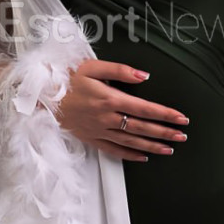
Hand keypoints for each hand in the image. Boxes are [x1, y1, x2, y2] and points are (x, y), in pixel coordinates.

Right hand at [56, 58, 189, 161]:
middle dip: (164, 132)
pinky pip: (114, 150)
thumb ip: (120, 70)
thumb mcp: (92, 66)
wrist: (42, 96)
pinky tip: (143, 157)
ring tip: (169, 148)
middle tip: (182, 135)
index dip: (165, 114)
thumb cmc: (67, 79)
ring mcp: (99, 131)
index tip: (180, 117)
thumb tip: (144, 76)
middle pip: (142, 128)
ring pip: (131, 142)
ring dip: (152, 146)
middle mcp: (107, 118)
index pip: (145, 108)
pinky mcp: (91, 138)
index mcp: (109, 99)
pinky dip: (130, 155)